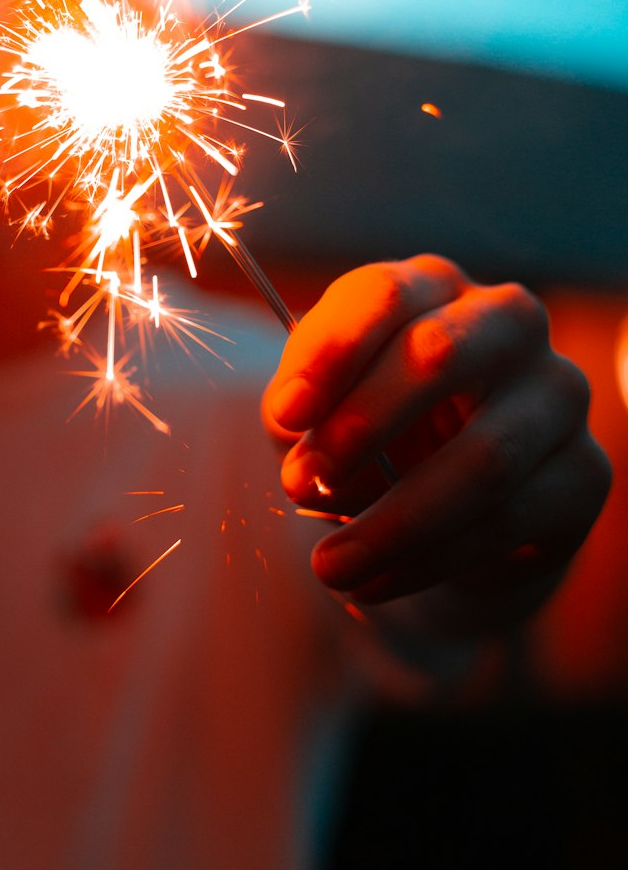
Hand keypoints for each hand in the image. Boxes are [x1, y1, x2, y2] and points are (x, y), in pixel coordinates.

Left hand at [262, 255, 611, 632]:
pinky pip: (508, 521)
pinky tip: (376, 582)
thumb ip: (301, 413)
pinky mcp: (584, 472)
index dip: (331, 354)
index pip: (385, 296)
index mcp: (432, 286)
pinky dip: (430, 561)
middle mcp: (507, 323)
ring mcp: (557, 394)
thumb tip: (294, 433)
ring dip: (393, 522)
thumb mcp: (324, 413)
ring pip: (483, 458)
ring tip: (328, 567)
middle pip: (439, 355)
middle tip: (299, 482)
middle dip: (363, 425)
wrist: (455, 508)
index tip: (284, 416)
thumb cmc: (376, 435)